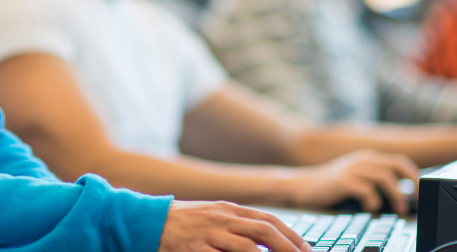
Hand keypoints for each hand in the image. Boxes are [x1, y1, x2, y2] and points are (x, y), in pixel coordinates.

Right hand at [158, 200, 307, 251]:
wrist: (149, 221)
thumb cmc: (184, 222)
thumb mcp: (213, 216)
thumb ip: (238, 224)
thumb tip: (268, 237)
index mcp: (229, 209)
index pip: (269, 220)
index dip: (292, 235)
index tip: (307, 250)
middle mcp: (222, 218)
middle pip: (265, 230)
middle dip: (289, 247)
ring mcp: (209, 233)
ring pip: (248, 247)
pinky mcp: (196, 249)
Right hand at [276, 149, 417, 214]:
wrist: (300, 186)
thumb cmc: (330, 186)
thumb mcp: (356, 178)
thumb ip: (375, 182)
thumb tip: (401, 195)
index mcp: (368, 158)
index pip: (400, 162)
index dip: (414, 176)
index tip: (421, 193)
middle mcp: (363, 160)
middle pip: (397, 165)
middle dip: (411, 182)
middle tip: (416, 200)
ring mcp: (352, 168)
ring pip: (384, 177)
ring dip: (396, 194)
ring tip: (399, 209)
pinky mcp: (342, 180)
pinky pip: (365, 189)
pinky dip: (373, 200)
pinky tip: (371, 208)